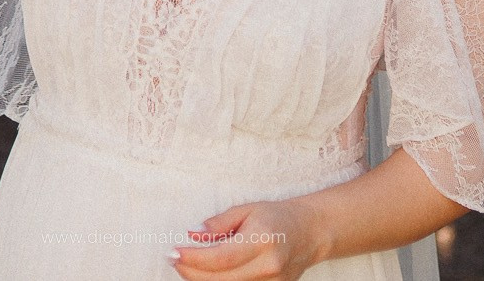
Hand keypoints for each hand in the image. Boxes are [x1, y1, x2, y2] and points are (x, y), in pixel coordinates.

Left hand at [170, 198, 324, 280]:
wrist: (309, 233)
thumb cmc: (277, 217)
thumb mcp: (247, 210)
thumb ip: (219, 224)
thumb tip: (193, 234)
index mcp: (262, 241)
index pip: (219, 258)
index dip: (193, 258)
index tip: (174, 252)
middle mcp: (268, 267)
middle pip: (219, 279)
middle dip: (191, 272)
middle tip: (174, 260)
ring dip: (201, 279)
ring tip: (188, 265)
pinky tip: (207, 273)